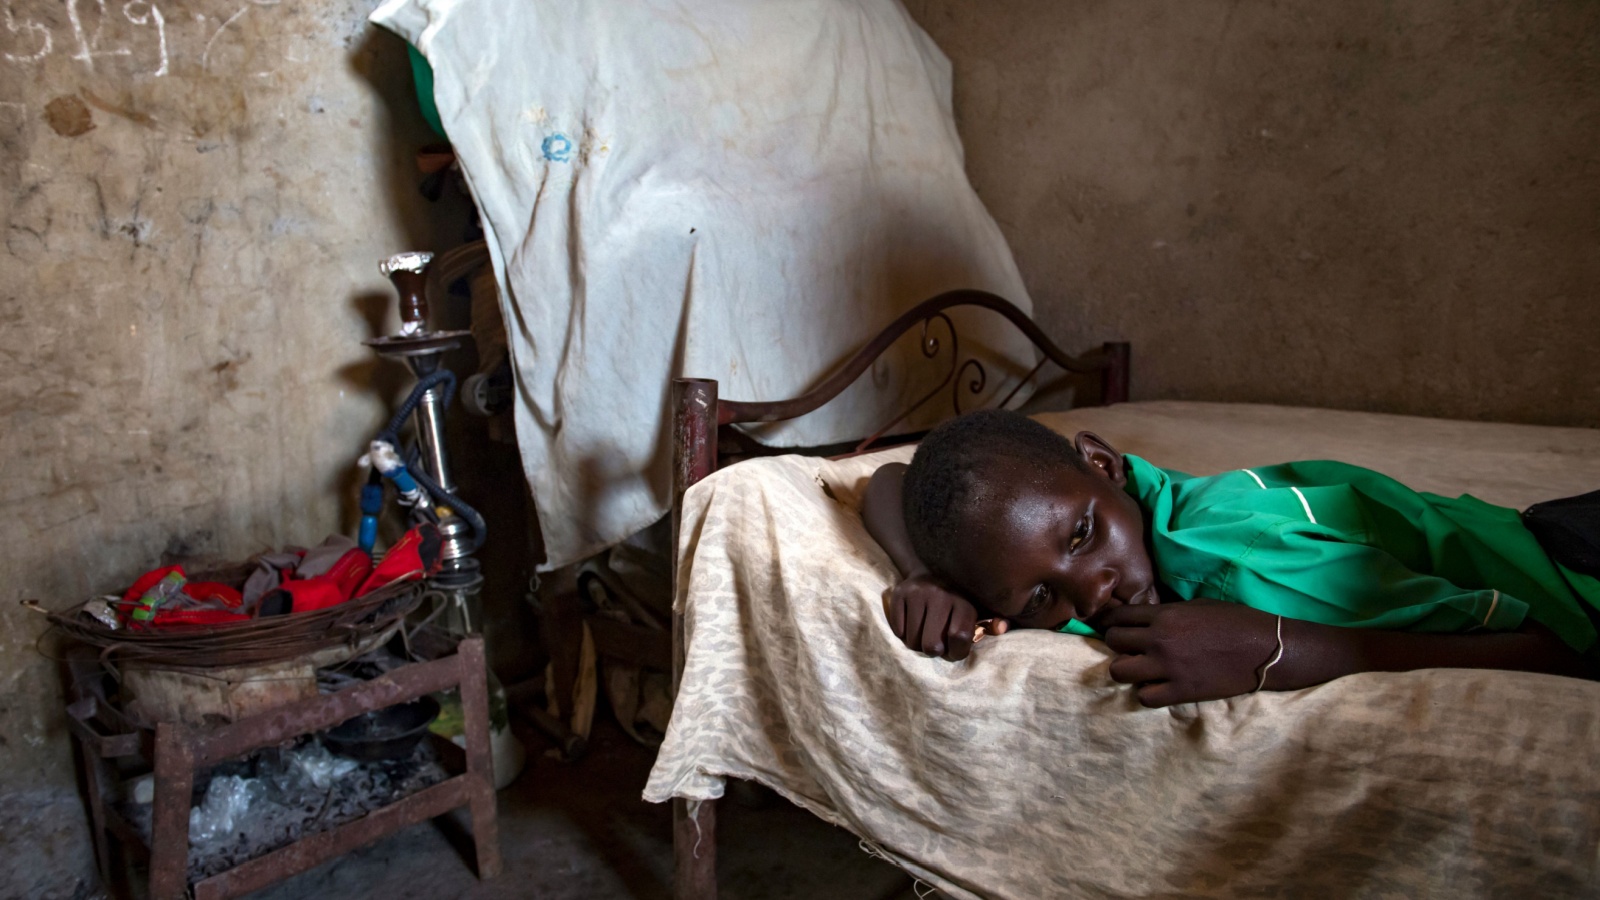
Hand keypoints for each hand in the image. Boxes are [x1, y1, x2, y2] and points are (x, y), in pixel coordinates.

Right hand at [887, 573, 997, 660]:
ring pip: (912, 641)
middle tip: (934, 641)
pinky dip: (902, 633)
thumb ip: (991, 624)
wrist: (928, 572)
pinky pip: (898, 631)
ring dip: (916, 643)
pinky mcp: (900, 594)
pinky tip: (911, 623)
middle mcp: (942, 595)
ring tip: (923, 632)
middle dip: (933, 650)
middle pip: (931, 646)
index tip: (952, 650)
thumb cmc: (956, 602)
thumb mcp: (976, 611)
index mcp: (964, 602)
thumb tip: (1002, 627)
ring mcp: (919, 593)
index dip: (955, 652)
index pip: (959, 638)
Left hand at [1096, 598, 1282, 706]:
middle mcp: (1160, 640)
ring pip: (1120, 671)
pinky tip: (1158, 686)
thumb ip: (1167, 612)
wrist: (1264, 649)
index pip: (1119, 617)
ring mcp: (1168, 667)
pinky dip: (1148, 693)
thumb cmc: (1235, 621)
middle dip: (1118, 644)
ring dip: (1127, 669)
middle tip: (1130, 648)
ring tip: (1140, 668)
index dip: (1112, 621)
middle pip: (1113, 641)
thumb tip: (1144, 618)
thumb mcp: (1197, 606)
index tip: (1114, 626)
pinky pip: (1145, 697)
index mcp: (1165, 615)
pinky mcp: (1181, 691)